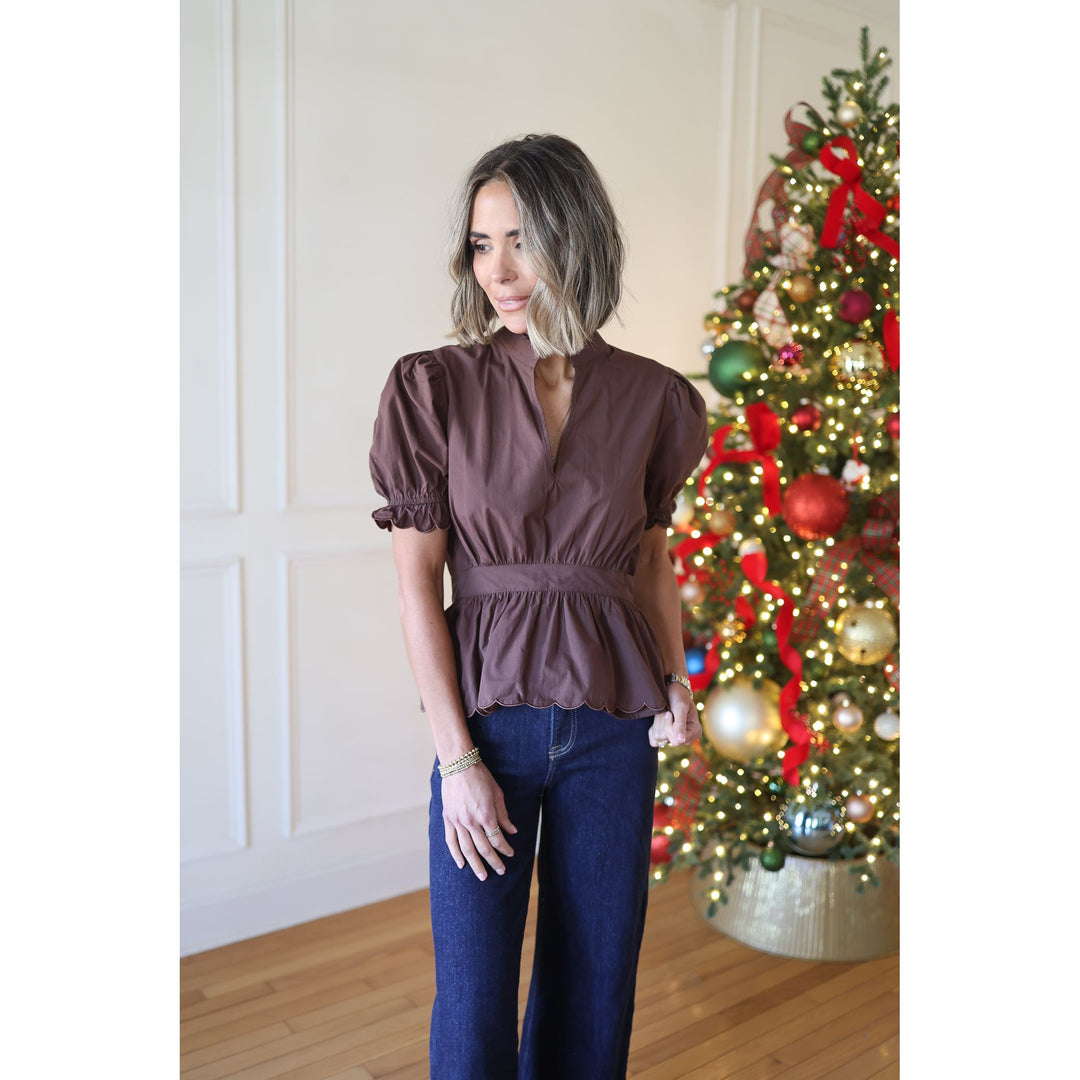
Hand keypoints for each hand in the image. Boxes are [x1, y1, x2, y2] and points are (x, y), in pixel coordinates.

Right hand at [441, 762, 517, 880]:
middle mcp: (471, 821)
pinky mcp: (448, 819)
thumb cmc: (481, 777)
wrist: (459, 765)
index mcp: (486, 815)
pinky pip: (451, 841)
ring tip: (482, 876)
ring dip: (475, 864)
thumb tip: (512, 831)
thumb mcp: (497, 794)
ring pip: (467, 849)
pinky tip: (461, 864)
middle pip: (484, 848)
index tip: (511, 854)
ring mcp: (458, 821)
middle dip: (493, 861)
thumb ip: (504, 815)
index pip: (497, 839)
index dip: (505, 849)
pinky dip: (456, 854)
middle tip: (500, 871)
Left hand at [648, 683, 701, 747]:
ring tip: (664, 713)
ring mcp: (675, 738)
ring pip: (659, 739)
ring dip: (658, 723)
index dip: (670, 727)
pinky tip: (658, 719)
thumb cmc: (678, 695)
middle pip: (667, 740)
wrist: (671, 689)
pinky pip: (654, 741)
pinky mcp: (665, 737)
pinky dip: (652, 729)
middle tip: (667, 711)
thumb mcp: (680, 707)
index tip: (670, 713)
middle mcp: (686, 738)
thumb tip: (681, 740)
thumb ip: (680, 724)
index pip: (677, 741)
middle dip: (663, 724)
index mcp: (695, 731)